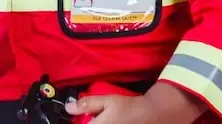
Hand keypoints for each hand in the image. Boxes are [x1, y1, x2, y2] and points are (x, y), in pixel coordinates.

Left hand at [65, 83, 207, 123]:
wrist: (153, 116)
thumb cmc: (129, 107)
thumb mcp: (107, 100)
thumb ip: (87, 104)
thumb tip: (68, 107)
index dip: (77, 122)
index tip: (78, 119)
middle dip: (88, 123)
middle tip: (91, 118)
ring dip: (97, 123)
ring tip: (102, 120)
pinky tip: (109, 122)